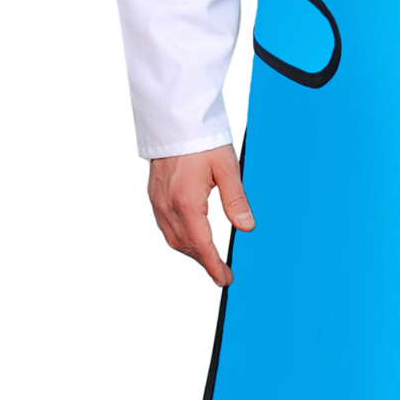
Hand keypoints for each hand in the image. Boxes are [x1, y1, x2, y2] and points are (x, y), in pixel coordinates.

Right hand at [147, 144, 253, 286]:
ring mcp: (157, 201)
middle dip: (203, 261)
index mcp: (187, 201)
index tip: (225, 279)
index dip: (213, 266)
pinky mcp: (153, 195)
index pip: (201, 245)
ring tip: (208, 258)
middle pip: (186, 246)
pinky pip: (164, 226)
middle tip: (221, 271)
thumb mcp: (227, 168)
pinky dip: (178, 238)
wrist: (175, 120)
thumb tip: (246, 227)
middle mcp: (168, 205)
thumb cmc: (202, 140)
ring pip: (172, 239)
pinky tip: (190, 237)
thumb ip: (236, 200)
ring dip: (191, 252)